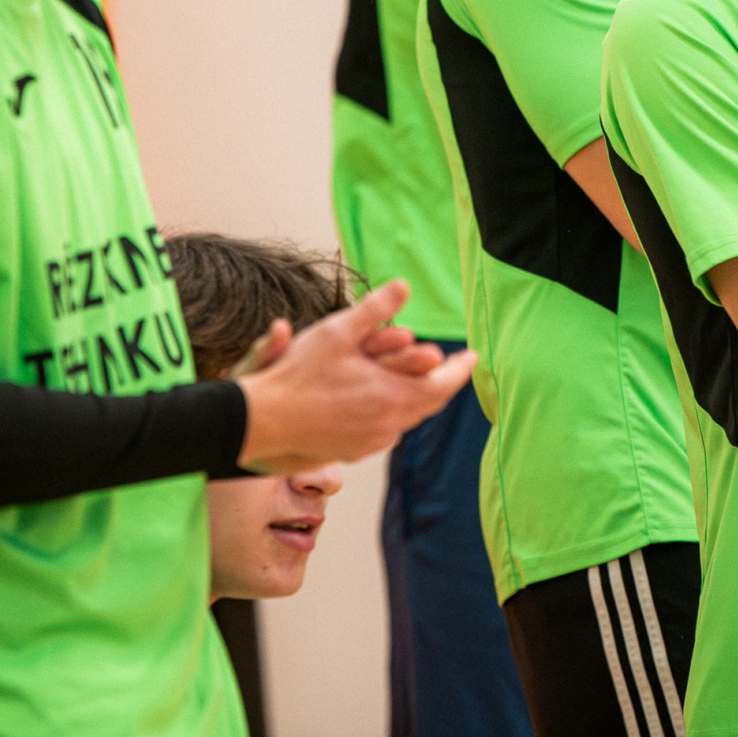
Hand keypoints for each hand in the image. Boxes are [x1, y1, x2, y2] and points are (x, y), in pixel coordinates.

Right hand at [234, 280, 476, 472]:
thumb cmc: (299, 374)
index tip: (473, 357)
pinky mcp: (355, 451)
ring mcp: (372, 441)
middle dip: (444, 383)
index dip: (460, 369)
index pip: (443, 383)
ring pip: (409, 418)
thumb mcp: (338, 332)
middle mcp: (389, 424)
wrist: (265, 420)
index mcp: (393, 396)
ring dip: (419, 399)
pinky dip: (395, 413)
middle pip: (430, 403)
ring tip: (425, 383)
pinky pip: (387, 430)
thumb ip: (375, 309)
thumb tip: (404, 285)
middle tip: (453, 368)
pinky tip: (389, 403)